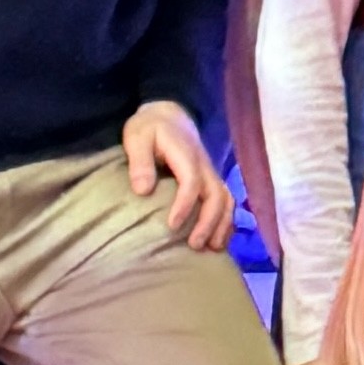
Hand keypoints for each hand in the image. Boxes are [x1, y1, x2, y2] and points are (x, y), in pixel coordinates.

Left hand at [123, 100, 235, 250]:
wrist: (168, 115)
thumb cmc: (149, 128)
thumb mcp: (137, 137)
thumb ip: (140, 162)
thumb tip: (143, 190)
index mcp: (186, 154)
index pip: (192, 182)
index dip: (185, 205)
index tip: (172, 226)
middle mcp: (204, 166)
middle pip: (216, 195)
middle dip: (208, 222)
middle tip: (194, 245)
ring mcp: (211, 174)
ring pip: (226, 201)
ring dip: (222, 225)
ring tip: (211, 248)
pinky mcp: (212, 181)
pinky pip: (227, 203)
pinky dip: (226, 223)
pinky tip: (218, 241)